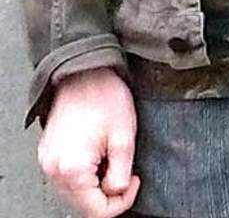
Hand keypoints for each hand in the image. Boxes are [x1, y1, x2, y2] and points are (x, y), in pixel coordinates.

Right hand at [37, 66, 140, 217]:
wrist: (84, 70)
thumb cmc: (104, 95)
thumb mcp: (124, 137)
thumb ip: (121, 174)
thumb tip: (118, 192)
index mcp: (73, 168)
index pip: (97, 211)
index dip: (121, 202)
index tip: (133, 181)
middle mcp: (54, 169)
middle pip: (84, 203)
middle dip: (108, 192)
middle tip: (124, 168)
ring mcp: (48, 160)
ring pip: (75, 191)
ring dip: (96, 182)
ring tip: (109, 156)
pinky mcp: (48, 152)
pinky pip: (67, 175)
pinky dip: (84, 172)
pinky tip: (96, 153)